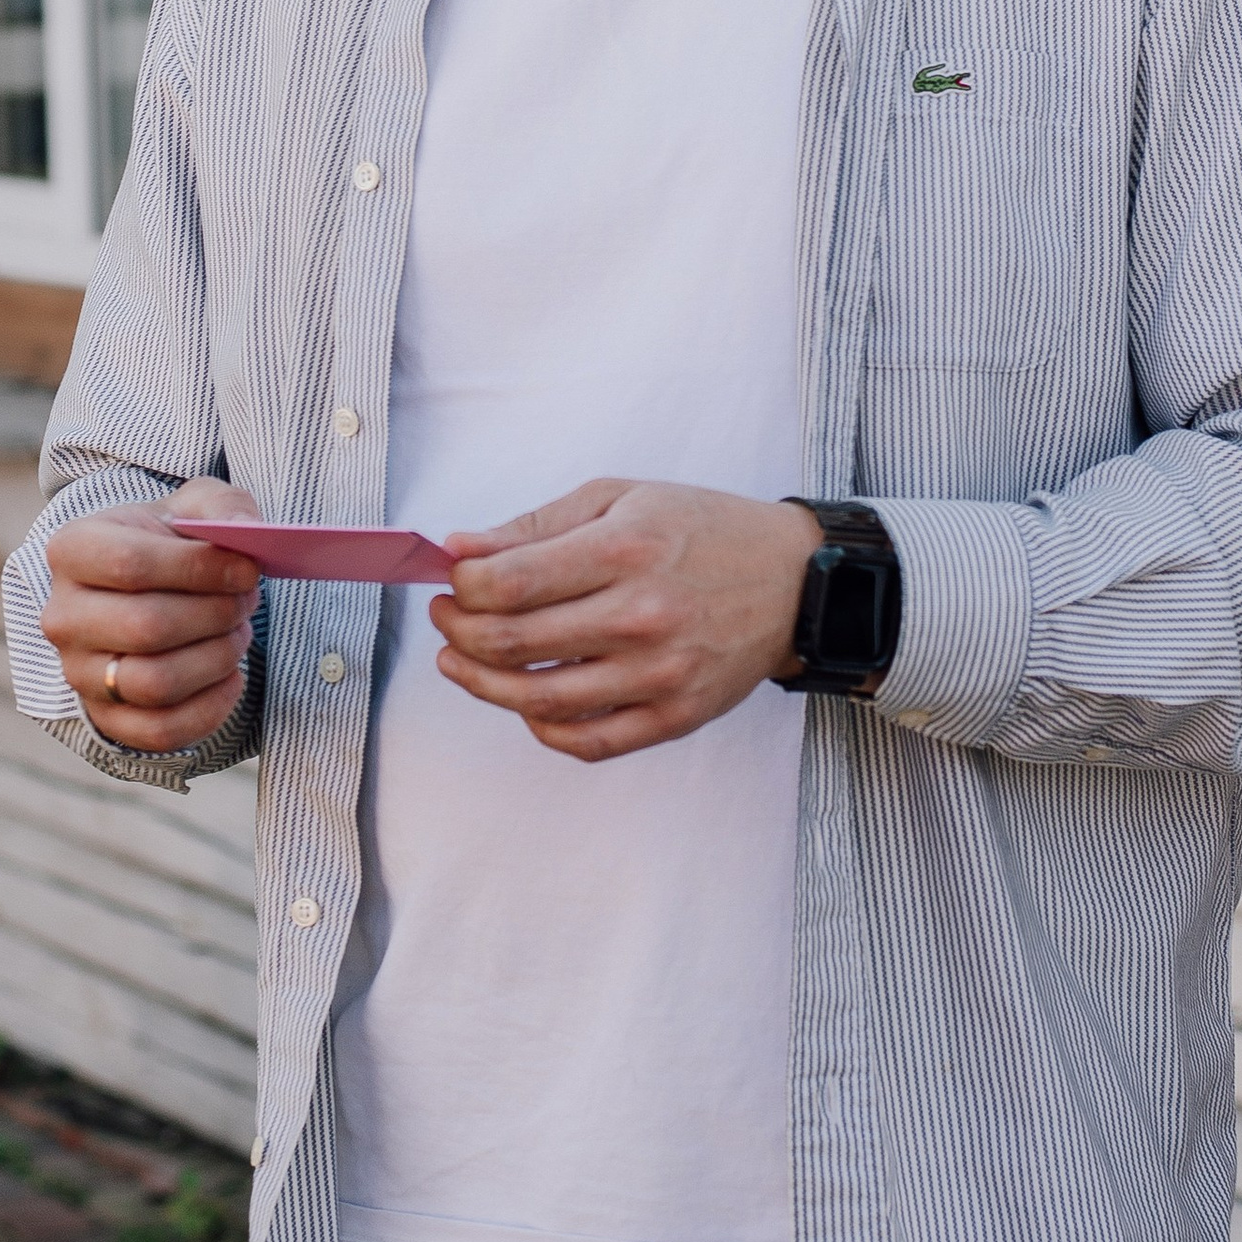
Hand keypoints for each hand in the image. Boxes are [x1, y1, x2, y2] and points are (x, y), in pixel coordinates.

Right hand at [42, 478, 261, 752]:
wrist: (146, 589)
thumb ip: (223, 506)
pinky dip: (210, 708)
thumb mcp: (193, 506)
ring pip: (154, 683)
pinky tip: (232, 676)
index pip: (131, 564)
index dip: (200, 569)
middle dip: (215, 614)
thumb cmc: (169, 544)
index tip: (248, 569)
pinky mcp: (106, 717)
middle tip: (247, 601)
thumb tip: (244, 530)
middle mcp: (63, 616)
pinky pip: (160, 730)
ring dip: (216, 658)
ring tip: (237, 633)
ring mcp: (79, 672)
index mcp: (72, 551)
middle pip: (146, 627)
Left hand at [431, 481, 820, 760]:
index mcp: (625, 550)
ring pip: (538, 700)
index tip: (451, 581)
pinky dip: (541, 727)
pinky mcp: (674, 716)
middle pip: (513, 643)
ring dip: (482, 684)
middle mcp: (641, 615)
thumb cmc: (704, 531)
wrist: (794, 582)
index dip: (461, 587)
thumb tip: (459, 549)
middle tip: (446, 618)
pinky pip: (587, 741)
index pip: (509, 583)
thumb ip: (535, 527)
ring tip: (462, 662)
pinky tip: (524, 702)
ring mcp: (658, 674)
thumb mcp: (621, 500)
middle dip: (458, 632)